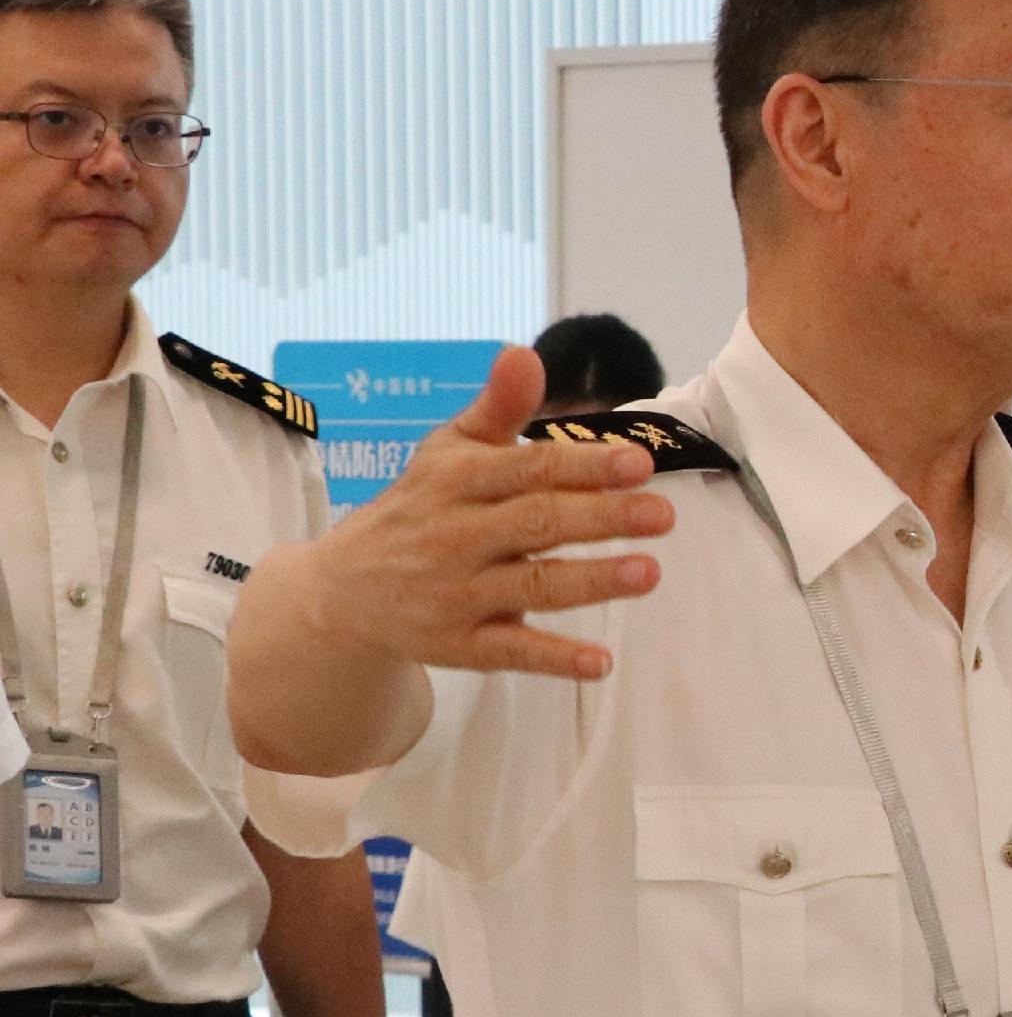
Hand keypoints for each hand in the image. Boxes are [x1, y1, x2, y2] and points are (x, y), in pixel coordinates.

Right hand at [296, 348, 677, 681]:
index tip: (638, 462)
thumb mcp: (449, 452)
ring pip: (531, 587)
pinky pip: (511, 651)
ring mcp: (455, 594)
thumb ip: (496, 407)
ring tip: (650, 573)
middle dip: (602, 518)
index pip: (526, 469)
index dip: (582, 465)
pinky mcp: (458, 645)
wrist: (342, 590)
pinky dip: (555, 659)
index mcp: (455, 482)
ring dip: (591, 581)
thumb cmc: (421, 506)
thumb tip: (523, 353)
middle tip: (663, 514)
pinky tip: (601, 663)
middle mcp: (453, 536)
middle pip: (536, 524)